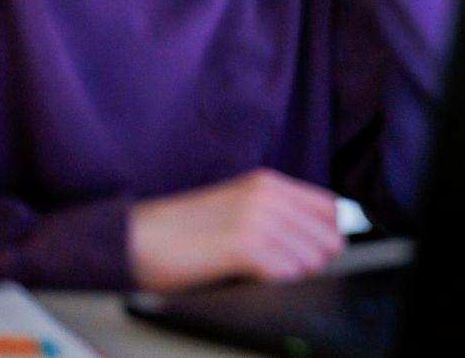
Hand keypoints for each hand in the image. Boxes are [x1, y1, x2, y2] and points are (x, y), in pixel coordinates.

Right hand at [128, 169, 344, 292]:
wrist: (134, 239)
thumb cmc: (181, 231)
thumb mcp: (237, 207)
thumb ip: (275, 215)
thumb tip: (317, 240)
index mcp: (268, 183)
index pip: (330, 207)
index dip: (328, 234)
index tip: (316, 250)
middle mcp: (267, 196)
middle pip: (327, 233)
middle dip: (317, 257)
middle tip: (292, 268)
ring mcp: (257, 219)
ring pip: (311, 255)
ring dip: (296, 272)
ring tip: (267, 273)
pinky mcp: (243, 246)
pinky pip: (286, 271)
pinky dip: (278, 281)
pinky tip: (257, 278)